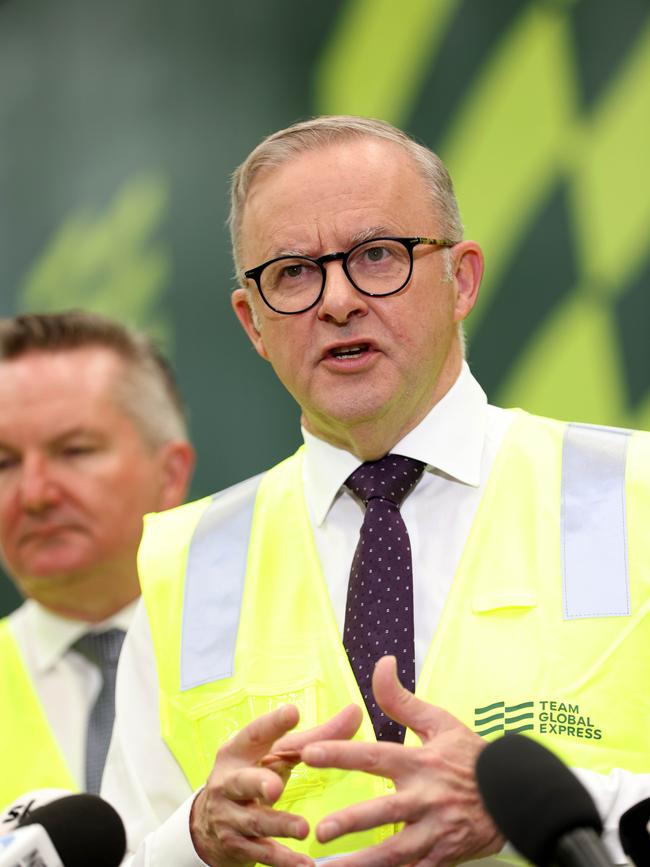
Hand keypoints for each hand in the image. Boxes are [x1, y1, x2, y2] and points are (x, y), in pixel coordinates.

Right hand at [190, 703, 362, 866]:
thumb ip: (316, 737)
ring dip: (279, 825)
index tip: (293, 712)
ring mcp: (229, 816)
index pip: (256, 733)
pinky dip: (283, 860)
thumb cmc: (254, 774)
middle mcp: (228, 782)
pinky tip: (304, 865)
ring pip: (254, 821)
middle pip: (242, 781)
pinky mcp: (237, 845)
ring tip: (303, 828)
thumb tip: (355, 711)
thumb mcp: (276, 754)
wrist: (209, 822)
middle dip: (259, 783)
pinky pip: (262, 853)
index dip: (272, 724)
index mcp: (239, 751)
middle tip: (277, 788)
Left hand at [301, 656, 504, 866]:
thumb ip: (402, 699)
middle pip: (385, 811)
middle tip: (321, 830)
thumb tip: (382, 663)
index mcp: (421, 763)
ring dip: (363, 862)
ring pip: (396, 852)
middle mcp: (426, 798)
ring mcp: (435, 831)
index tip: (309, 753)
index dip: (341, 753)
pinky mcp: (443, 857)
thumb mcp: (440, 722)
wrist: (518, 796)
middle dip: (353, 821)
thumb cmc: (472, 757)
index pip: (375, 756)